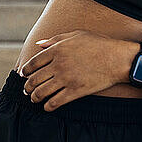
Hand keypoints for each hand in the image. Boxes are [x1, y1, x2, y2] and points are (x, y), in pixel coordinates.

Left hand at [20, 30, 134, 111]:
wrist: (116, 58)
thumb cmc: (98, 44)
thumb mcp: (76, 35)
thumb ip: (55, 39)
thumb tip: (39, 44)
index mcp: (58, 49)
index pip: (33, 63)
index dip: (26, 70)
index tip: (24, 74)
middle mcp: (59, 64)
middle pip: (34, 79)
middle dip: (27, 86)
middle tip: (27, 89)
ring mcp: (66, 79)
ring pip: (41, 92)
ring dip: (34, 97)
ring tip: (34, 98)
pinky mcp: (75, 91)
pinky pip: (55, 102)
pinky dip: (47, 106)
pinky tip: (47, 105)